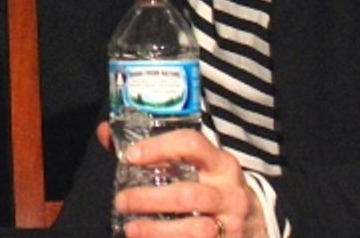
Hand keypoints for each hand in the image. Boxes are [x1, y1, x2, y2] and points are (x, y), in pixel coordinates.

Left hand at [97, 122, 266, 237]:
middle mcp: (230, 192)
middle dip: (149, 200)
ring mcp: (232, 224)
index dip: (159, 147)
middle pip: (188, 195)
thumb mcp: (197, 166)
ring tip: (129, 229)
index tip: (130, 156)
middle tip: (121, 200)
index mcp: (221, 163)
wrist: (255, 224)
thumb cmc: (214, 188)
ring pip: (194, 230)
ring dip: (156, 232)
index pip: (192, 144)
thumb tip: (104, 132)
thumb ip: (153, 151)